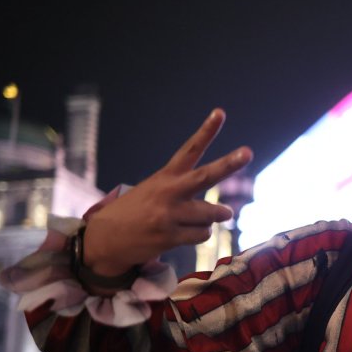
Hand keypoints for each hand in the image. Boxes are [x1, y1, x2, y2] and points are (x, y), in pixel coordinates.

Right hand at [83, 109, 252, 276]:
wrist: (104, 239)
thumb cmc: (133, 213)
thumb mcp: (152, 191)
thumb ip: (186, 194)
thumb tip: (226, 212)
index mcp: (165, 176)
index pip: (189, 150)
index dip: (206, 131)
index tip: (220, 113)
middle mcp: (169, 192)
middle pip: (205, 176)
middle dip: (229, 164)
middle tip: (247, 152)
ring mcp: (169, 214)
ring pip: (212, 214)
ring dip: (211, 218)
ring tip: (196, 218)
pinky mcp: (169, 236)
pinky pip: (202, 234)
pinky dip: (199, 234)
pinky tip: (182, 233)